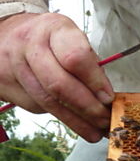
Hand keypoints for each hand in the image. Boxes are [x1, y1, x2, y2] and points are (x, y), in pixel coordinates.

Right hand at [0, 12, 113, 141]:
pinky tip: (79, 124)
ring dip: (77, 122)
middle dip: (88, 108)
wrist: (4, 35)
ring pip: (48, 102)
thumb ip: (89, 64)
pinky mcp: (8, 86)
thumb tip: (106, 97)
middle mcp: (30, 45)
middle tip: (106, 120)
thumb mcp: (71, 38)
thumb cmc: (49, 39)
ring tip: (98, 132)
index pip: (75, 58)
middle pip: (60, 84)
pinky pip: (38, 107)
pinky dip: (63, 118)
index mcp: (53, 28)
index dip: (95, 82)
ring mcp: (15, 66)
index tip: (109, 98)